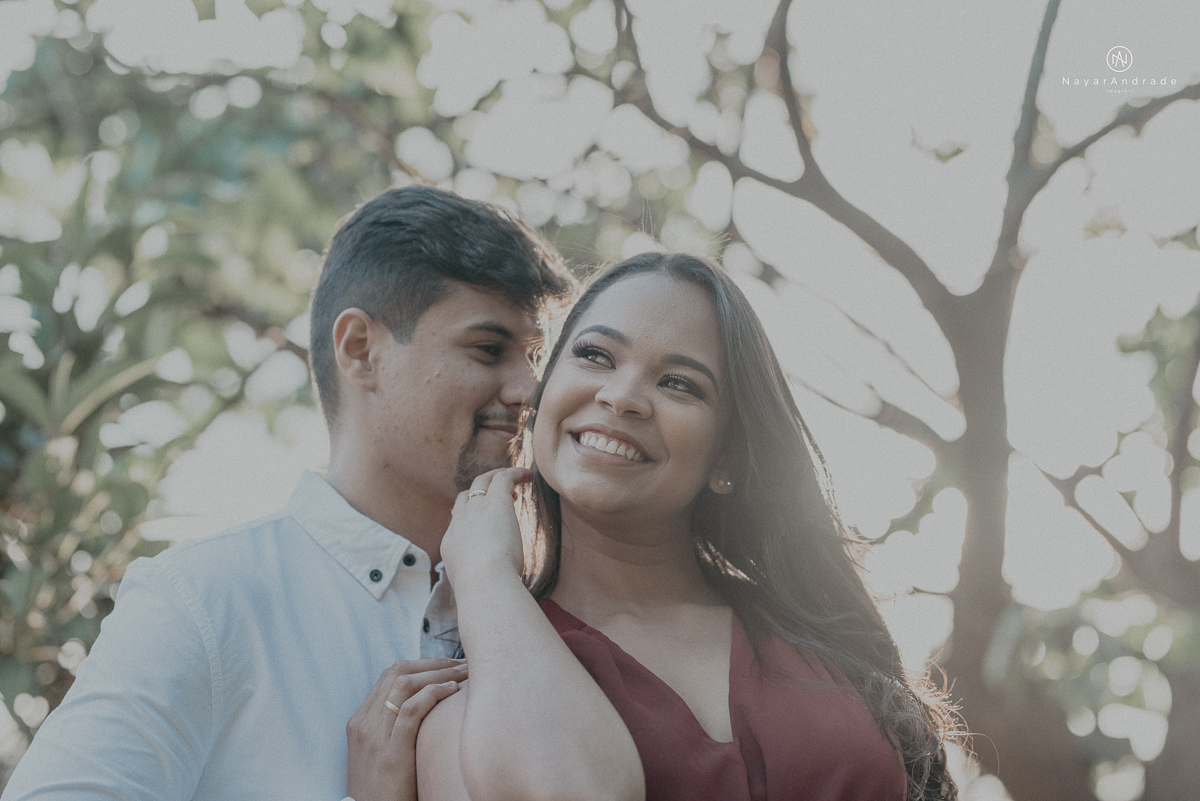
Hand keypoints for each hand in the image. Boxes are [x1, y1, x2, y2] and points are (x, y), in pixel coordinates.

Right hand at [346, 658, 467, 800]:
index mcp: (360, 721)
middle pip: (397, 672)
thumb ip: (394, 726)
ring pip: (404, 684)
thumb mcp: (381, 751)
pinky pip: (410, 710)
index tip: (447, 664)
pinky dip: (433, 693)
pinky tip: (452, 690)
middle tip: (460, 663)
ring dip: (438, 673)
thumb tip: (428, 702)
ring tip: (463, 673)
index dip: (421, 664)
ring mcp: (374, 737)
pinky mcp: (391, 754)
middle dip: (432, 663)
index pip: (389, 675)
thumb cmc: (384, 788)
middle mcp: (364, 724)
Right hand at [441, 467, 530, 584]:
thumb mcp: (472, 587)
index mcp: (451, 544)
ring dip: (496, 477)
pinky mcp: (496, 502)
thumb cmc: (482, 591)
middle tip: (497, 491)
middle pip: (466, 496)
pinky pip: (503, 478)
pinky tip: (528, 474)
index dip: (471, 516)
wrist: (482, 581)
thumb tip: (486, 592)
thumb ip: (477, 584)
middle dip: (479, 491)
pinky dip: (515, 473)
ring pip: (482, 482)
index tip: (486, 520)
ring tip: (512, 477)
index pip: (458, 522)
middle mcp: (460, 522)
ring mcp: (476, 510)